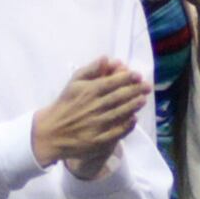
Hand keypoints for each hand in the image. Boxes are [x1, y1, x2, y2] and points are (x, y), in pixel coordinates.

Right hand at [32, 57, 150, 170]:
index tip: (138, 75)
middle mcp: (94, 107)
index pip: (112, 83)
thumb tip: (106, 58)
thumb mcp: (74, 83)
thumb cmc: (66, 104)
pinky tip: (134, 119)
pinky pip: (116, 132)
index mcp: (89, 91)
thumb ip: (90, 70)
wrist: (51, 132)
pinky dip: (126, 125)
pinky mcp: (97, 140)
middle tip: (147, 87)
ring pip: (120, 113)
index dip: (127, 78)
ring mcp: (96, 124)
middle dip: (135, 90)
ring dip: (133, 106)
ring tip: (143, 100)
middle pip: (119, 97)